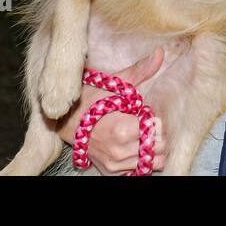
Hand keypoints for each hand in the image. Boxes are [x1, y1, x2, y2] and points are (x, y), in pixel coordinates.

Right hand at [55, 47, 168, 174]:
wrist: (65, 121)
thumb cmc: (90, 100)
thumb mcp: (115, 83)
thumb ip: (140, 71)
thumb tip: (160, 53)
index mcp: (123, 129)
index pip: (158, 129)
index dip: (155, 118)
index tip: (145, 112)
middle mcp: (120, 151)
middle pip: (159, 147)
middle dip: (157, 134)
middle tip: (145, 124)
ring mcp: (115, 164)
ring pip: (152, 162)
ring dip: (151, 149)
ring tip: (140, 135)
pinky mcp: (111, 172)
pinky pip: (138, 172)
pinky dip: (140, 161)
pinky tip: (132, 147)